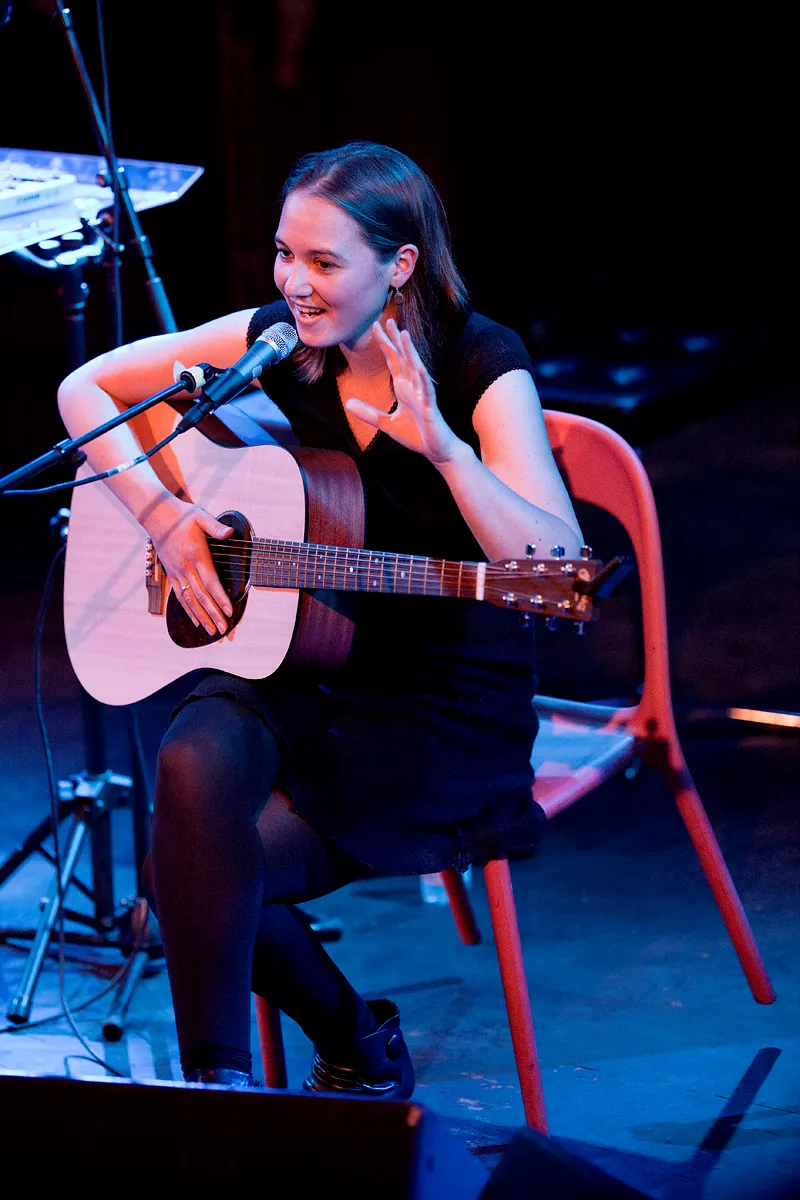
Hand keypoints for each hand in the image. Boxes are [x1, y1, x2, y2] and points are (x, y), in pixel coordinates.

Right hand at [143, 494, 233, 634]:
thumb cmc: (182, 516)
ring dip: (202, 617)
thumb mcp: (201, 517)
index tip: (229, 611)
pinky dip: (188, 610)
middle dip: (213, 614)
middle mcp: (186, 568)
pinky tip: (196, 621)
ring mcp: (177, 573)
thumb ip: (216, 527)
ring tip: (212, 631)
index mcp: (196, 555)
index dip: (220, 598)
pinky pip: (180, 596)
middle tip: (224, 629)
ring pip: (190, 600)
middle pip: (201, 595)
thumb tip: (230, 533)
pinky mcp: (172, 574)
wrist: (157, 516)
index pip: (210, 581)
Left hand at [345, 319, 461, 464]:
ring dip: (410, 352)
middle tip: (388, 320)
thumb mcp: (386, 424)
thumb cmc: (416, 435)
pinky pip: (427, 392)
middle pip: (403, 358)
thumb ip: (368, 412)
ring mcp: (423, 396)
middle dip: (396, 340)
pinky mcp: (430, 408)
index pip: (393, 361)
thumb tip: (347, 402)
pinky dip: (424, 381)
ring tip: (404, 334)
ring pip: (416, 369)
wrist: (436, 450)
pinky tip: (421, 368)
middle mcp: (414, 387)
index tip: (376, 325)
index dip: (385, 344)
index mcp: (404, 388)